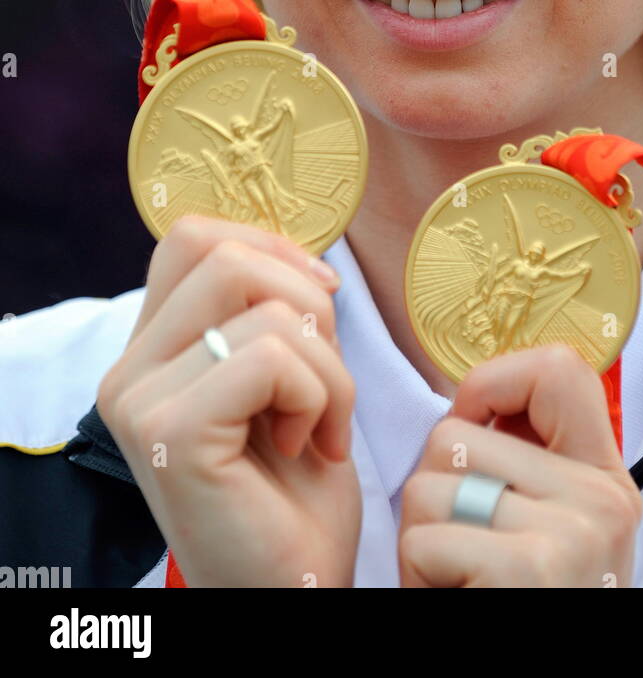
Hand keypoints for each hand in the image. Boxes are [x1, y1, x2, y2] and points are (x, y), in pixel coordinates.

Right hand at [97, 215, 360, 587]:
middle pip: (226, 256)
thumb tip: (303, 253)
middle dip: (309, 304)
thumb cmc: (294, 494)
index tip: (320, 302)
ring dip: (328, 367)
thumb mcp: (285, 378)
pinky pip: (274, 359)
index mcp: (151, 351)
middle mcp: (128, 372)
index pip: (193, 237)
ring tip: (319, 426)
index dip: (270, 247)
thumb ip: (270, 312)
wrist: (294, 589)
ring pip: (265, 309)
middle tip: (325, 378)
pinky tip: (310, 447)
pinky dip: (322, 396)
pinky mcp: (171, 434)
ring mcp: (141, 402)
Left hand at [397, 344, 641, 587]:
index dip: (492, 383)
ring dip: (417, 540)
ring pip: (428, 483)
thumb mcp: (550, 534)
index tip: (472, 428)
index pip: (560, 368)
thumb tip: (467, 397)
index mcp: (608, 481)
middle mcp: (604, 500)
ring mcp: (574, 534)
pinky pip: (424, 536)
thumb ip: (528, 467)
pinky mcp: (531, 570)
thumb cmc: (518, 607)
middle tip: (461, 556)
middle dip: (432, 493)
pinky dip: (418, 576)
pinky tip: (455, 601)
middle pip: (457, 432)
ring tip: (456, 583)